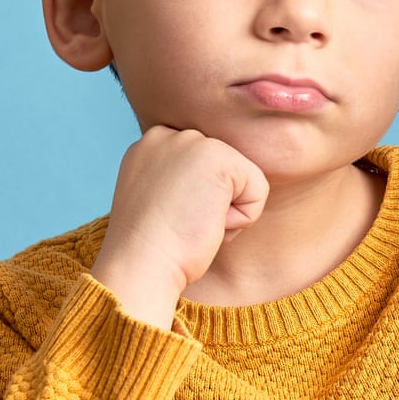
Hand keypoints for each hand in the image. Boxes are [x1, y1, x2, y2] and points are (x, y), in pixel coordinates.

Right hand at [92, 126, 269, 327]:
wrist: (140, 265)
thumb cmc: (153, 248)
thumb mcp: (162, 200)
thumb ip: (183, 179)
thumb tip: (215, 186)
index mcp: (151, 145)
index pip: (207, 167)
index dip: (199, 201)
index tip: (170, 217)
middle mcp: (168, 135)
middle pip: (228, 171)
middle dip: (215, 204)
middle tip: (181, 222)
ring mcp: (192, 141)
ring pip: (244, 180)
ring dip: (229, 212)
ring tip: (192, 222)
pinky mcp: (218, 156)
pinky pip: (258, 190)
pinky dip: (242, 217)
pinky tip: (207, 222)